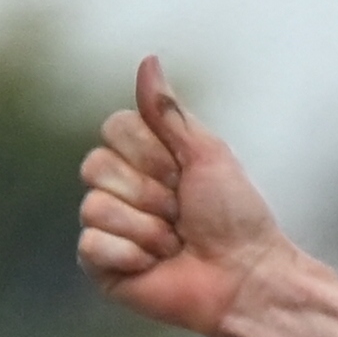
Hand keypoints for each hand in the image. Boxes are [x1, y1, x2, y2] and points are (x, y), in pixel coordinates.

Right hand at [76, 59, 293, 336]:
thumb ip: (169, 111)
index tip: (185, 176)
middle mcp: (118, 188)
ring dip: (148, 229)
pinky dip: (131, 256)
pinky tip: (155, 267)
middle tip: (182, 214)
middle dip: (150, 193)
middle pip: (95, 165)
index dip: (151, 153)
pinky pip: (90, 245)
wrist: (246, 276)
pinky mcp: (101, 266)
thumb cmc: (235, 216)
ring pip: (94, 207)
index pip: (113, 128)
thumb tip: (148, 60)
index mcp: (140, 157)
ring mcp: (107, 227)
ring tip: (175, 245)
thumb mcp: (206, 153)